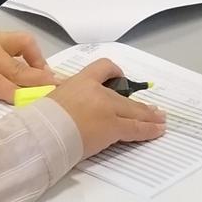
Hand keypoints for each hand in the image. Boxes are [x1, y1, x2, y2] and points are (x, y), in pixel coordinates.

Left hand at [0, 27, 55, 130]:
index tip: (32, 105)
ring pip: (25, 49)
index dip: (15, 94)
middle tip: (60, 93)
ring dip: (40, 65)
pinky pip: (21, 40)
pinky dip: (33, 52)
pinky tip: (36, 65)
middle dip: (39, 82)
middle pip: (18, 69)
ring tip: (51, 81)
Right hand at [43, 58, 168, 157]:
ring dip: (150, 116)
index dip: (115, 72)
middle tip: (153, 109)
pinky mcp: (112, 128)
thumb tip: (68, 101)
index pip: (103, 67)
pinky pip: (135, 129)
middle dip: (140, 104)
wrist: (42, 134)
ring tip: (160, 119)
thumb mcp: (52, 97)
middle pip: (125, 96)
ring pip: (134, 112)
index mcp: (81, 80)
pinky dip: (148, 130)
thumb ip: (65, 96)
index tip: (120, 79)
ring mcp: (108, 109)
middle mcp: (98, 92)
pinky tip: (157, 130)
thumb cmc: (41, 119)